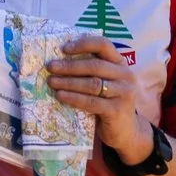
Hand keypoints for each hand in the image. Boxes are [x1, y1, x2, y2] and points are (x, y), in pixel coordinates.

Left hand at [45, 33, 150, 159]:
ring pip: (92, 84)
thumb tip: (59, 61)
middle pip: (95, 65)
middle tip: (50, 67)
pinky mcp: (117, 110)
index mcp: (121, 64)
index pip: (104, 45)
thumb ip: (92, 71)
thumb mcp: (105, 83)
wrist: (125, 131)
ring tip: (51, 81)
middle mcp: (125, 75)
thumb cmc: (109, 103)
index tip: (64, 48)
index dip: (83, 44)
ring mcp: (123, 93)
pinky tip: (60, 95)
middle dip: (70, 66)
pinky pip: (91, 101)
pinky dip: (74, 98)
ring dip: (68, 82)